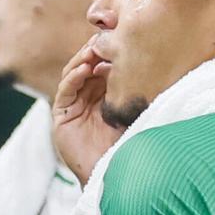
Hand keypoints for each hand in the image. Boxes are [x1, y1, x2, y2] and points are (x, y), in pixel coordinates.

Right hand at [51, 35, 122, 185]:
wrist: (116, 175)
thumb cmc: (130, 146)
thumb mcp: (136, 112)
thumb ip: (137, 93)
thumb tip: (153, 65)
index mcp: (106, 96)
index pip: (104, 67)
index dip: (110, 53)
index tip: (121, 39)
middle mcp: (87, 99)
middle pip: (87, 67)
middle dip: (95, 52)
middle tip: (106, 38)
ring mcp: (73, 107)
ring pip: (74, 74)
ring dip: (83, 60)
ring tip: (94, 49)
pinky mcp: (61, 117)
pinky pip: (65, 91)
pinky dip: (73, 78)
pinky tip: (85, 69)